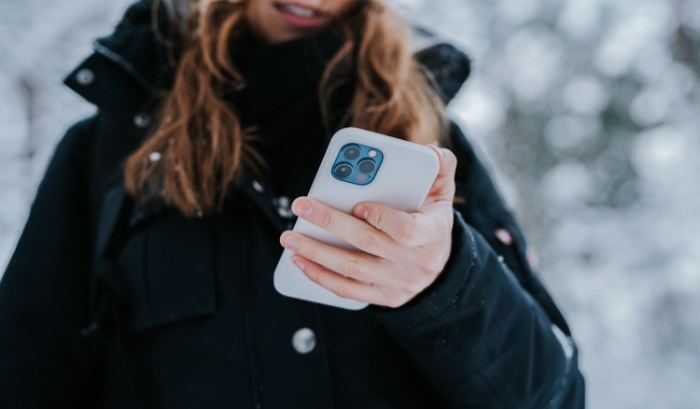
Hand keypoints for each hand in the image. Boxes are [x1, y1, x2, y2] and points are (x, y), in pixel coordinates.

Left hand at [280, 145, 456, 307]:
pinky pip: (349, 290)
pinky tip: (300, 260)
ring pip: (353, 269)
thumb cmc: (432, 220)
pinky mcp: (384, 297)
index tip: (358, 205)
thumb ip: (441, 166)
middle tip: (301, 206)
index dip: (382, 218)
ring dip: (317, 253)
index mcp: (433, 233)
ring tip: (290, 237)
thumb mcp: (442, 192)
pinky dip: (321, 277)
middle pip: (368, 244)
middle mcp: (417, 263)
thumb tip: (430, 149)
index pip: (408, 230)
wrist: (439, 265)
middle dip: (330, 223)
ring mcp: (400, 283)